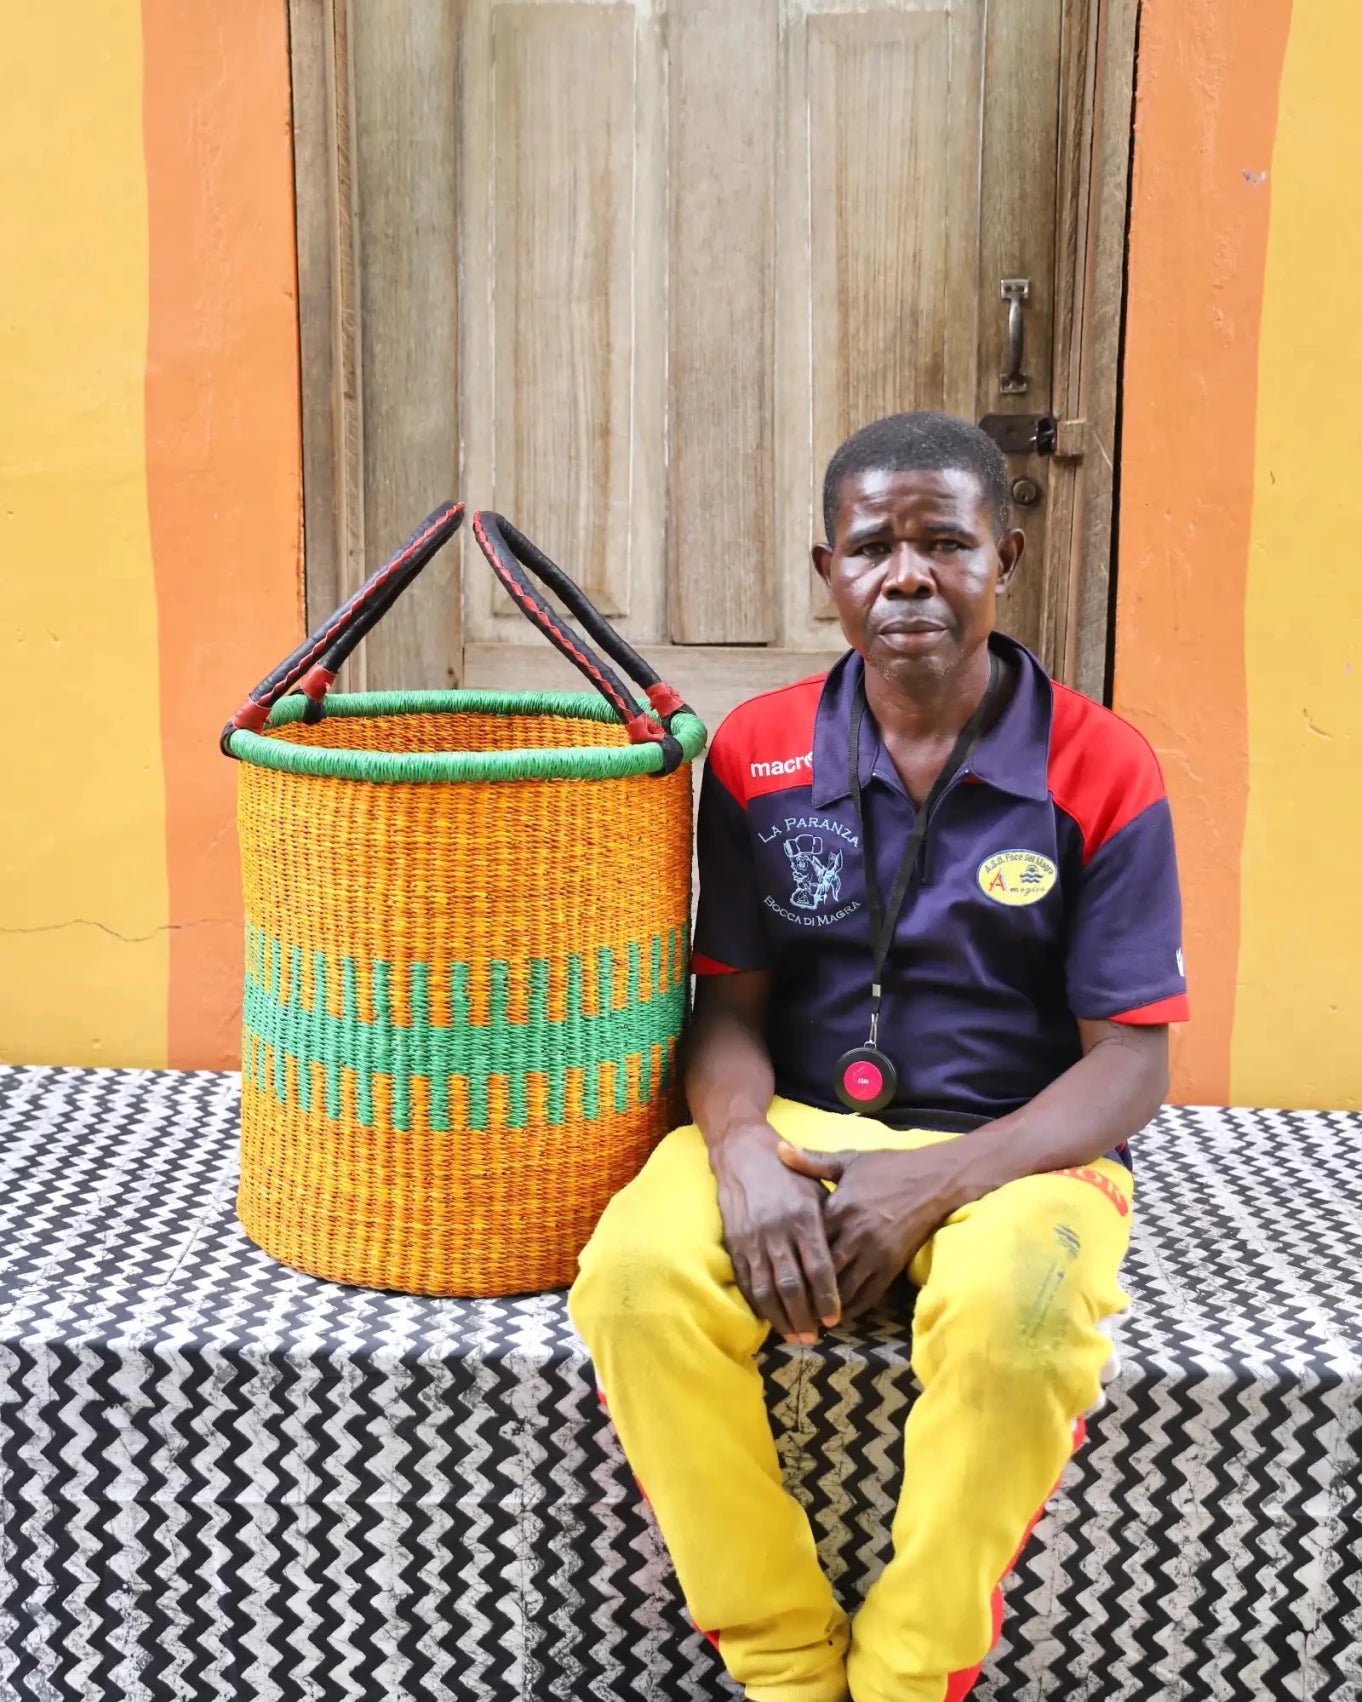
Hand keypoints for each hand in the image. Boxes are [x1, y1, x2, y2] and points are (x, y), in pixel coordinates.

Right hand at [713, 1127, 841, 1343]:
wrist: (743, 1153)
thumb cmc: (788, 1173)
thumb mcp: (816, 1188)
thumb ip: (830, 1222)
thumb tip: (847, 1259)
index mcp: (803, 1216)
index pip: (818, 1267)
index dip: (826, 1298)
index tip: (834, 1319)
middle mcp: (778, 1230)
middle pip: (792, 1285)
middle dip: (804, 1317)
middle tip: (815, 1337)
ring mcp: (753, 1239)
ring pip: (766, 1289)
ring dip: (781, 1318)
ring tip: (795, 1336)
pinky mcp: (735, 1243)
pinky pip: (746, 1281)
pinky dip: (758, 1304)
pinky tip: (770, 1317)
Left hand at [776, 1142, 965, 1322]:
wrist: (935, 1179)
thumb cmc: (889, 1167)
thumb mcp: (850, 1160)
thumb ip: (812, 1161)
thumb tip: (779, 1149)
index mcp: (841, 1207)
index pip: (807, 1241)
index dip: (789, 1259)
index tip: (772, 1271)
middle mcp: (856, 1234)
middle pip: (822, 1272)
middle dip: (803, 1291)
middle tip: (783, 1305)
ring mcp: (876, 1253)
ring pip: (844, 1289)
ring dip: (824, 1306)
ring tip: (805, 1317)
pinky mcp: (893, 1266)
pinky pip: (869, 1295)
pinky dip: (851, 1308)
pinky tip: (837, 1315)